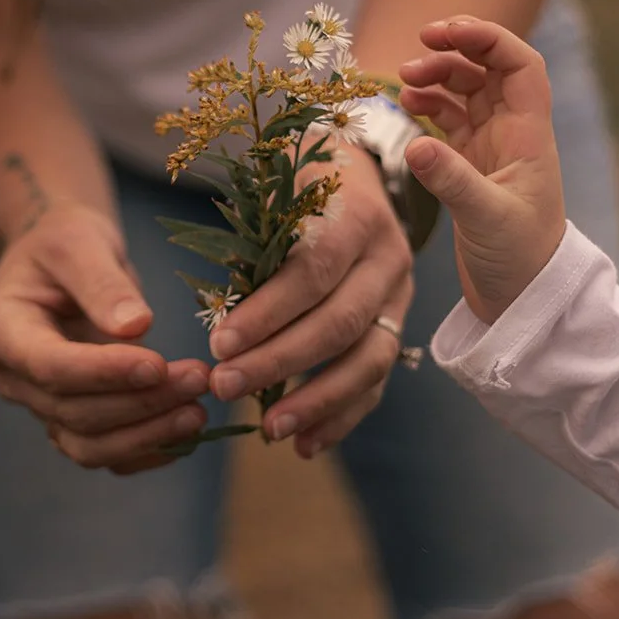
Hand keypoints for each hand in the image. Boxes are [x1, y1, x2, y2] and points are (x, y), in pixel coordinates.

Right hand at [0, 203, 209, 470]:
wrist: (62, 261)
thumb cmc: (66, 242)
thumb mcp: (80, 242)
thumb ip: (102, 283)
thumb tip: (137, 327)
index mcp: (0, 331)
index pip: (51, 367)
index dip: (104, 373)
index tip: (158, 364)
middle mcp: (13, 379)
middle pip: (74, 412)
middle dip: (140, 402)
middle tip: (198, 378)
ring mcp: (40, 406)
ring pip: (89, 446)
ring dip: (147, 436)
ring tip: (199, 411)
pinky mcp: (71, 422)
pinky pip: (107, 454)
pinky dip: (147, 451)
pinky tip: (189, 434)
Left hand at [207, 150, 413, 457]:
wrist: (354, 174)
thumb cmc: (297, 184)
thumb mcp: (274, 192)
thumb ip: (253, 246)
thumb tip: (221, 317)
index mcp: (356, 215)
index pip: (314, 271)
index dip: (267, 313)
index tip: (218, 345)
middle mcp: (388, 258)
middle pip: (340, 322)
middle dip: (279, 362)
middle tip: (224, 387)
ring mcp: (400, 297)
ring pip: (368, 360)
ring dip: (317, 401)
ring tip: (269, 430)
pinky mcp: (397, 327)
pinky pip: (376, 382)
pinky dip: (341, 417)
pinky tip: (305, 443)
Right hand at [397, 16, 566, 323]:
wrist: (523, 301)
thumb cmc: (519, 261)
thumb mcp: (485, 220)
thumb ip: (452, 179)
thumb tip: (414, 144)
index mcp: (530, 136)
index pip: (519, 64)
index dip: (487, 38)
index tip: (444, 34)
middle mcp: (513, 135)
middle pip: (487, 70)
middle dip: (452, 53)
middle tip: (413, 53)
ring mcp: (491, 150)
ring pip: (466, 92)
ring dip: (436, 79)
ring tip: (401, 84)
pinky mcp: (470, 168)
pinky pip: (449, 121)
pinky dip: (428, 107)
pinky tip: (405, 109)